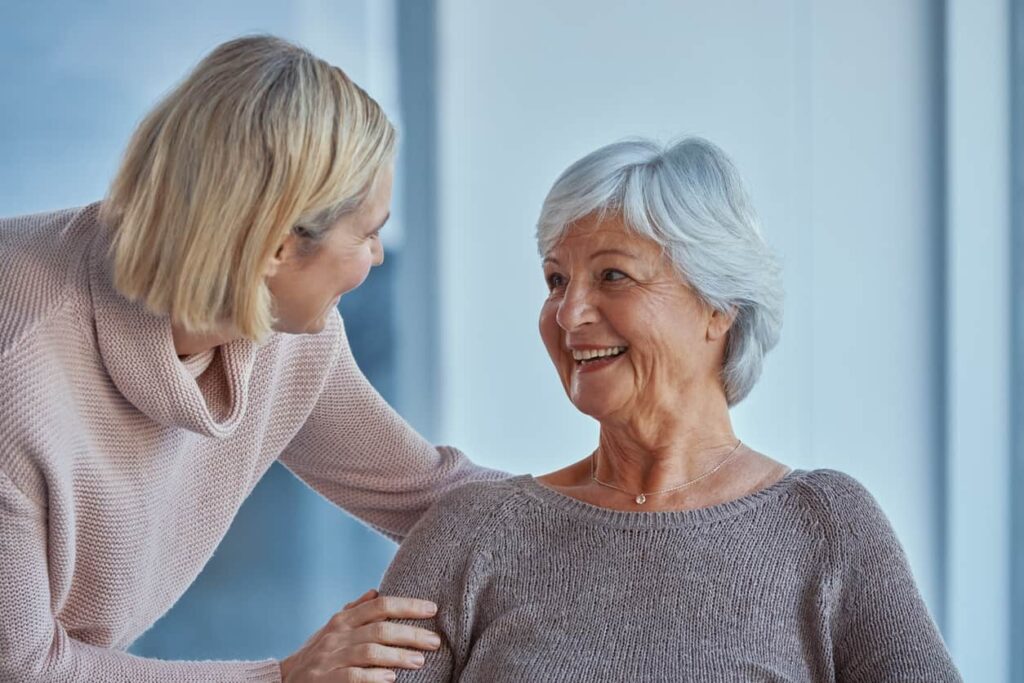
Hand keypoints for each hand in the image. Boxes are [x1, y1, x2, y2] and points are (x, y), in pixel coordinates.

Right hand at [279, 589, 441, 681]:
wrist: (283, 681)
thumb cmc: (316, 654)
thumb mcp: (331, 630)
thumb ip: (354, 612)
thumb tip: (376, 591)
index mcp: (342, 620)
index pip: (379, 606)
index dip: (407, 605)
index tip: (433, 609)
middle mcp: (336, 636)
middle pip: (379, 629)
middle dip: (410, 634)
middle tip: (435, 641)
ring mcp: (329, 659)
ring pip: (369, 652)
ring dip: (397, 656)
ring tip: (419, 661)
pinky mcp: (325, 681)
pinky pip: (352, 677)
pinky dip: (372, 678)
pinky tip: (390, 679)